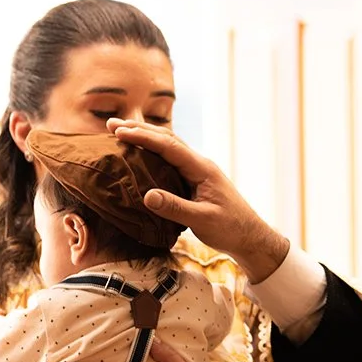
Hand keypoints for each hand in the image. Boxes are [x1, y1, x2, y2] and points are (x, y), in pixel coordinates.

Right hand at [107, 118, 288, 282]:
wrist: (250, 237)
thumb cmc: (230, 229)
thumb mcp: (203, 220)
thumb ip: (175, 208)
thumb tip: (146, 195)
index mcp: (202, 169)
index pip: (170, 147)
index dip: (144, 137)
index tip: (119, 132)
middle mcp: (200, 165)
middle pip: (167, 140)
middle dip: (139, 130)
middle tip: (110, 124)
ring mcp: (197, 172)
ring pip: (168, 148)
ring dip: (145, 138)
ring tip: (119, 132)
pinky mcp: (194, 181)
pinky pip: (170, 161)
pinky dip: (152, 153)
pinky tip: (139, 155)